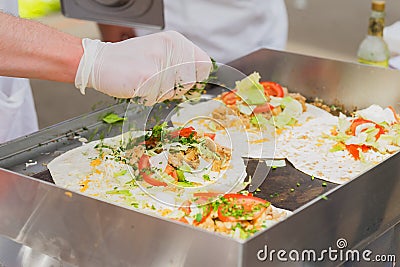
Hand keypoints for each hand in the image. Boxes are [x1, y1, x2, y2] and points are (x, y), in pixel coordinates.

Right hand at [75, 31, 211, 104]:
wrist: (98, 62)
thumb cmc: (128, 61)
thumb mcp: (159, 53)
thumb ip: (179, 64)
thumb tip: (198, 81)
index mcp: (174, 40)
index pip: (204, 64)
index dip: (197, 78)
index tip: (186, 83)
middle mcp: (170, 49)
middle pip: (191, 82)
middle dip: (176, 89)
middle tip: (158, 83)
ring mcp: (159, 63)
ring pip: (174, 93)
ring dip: (160, 94)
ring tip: (145, 82)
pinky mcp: (148, 78)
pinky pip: (157, 98)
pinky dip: (147, 98)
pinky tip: (137, 86)